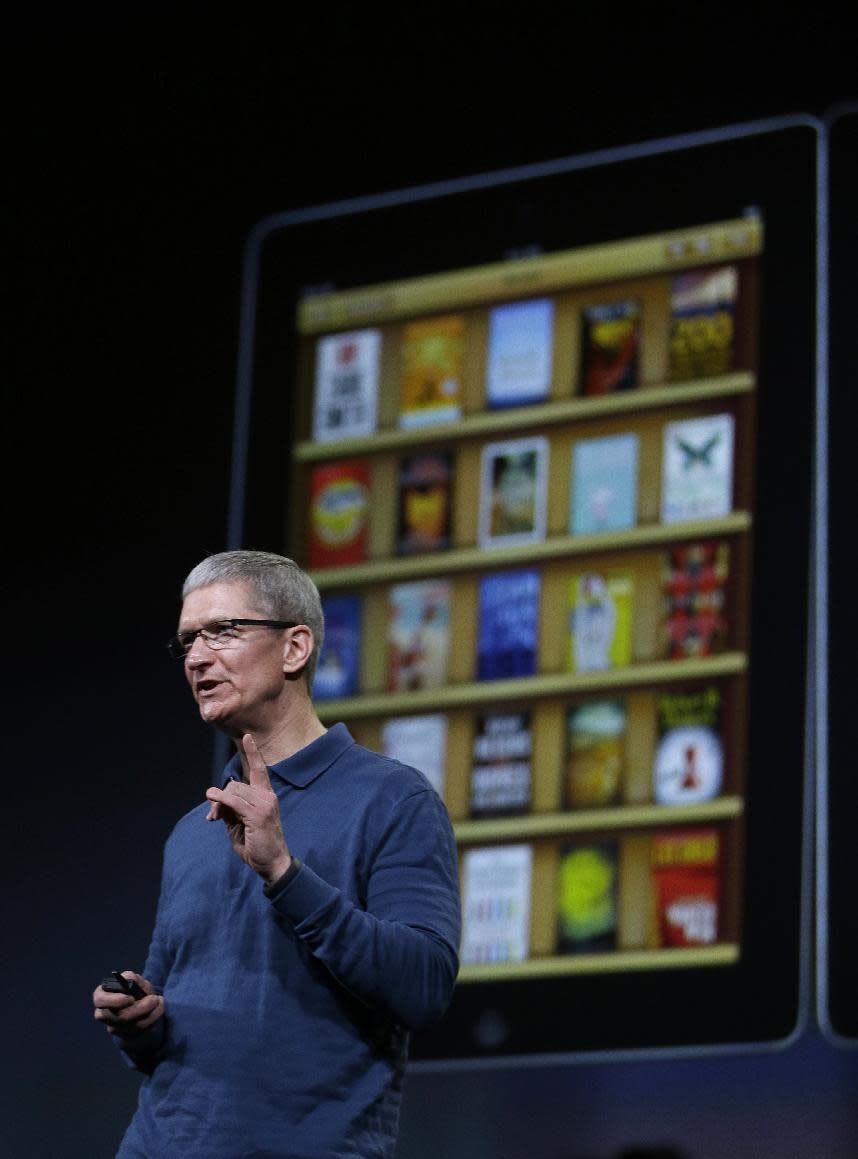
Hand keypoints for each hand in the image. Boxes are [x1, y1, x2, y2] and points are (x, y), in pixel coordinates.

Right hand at [92, 972, 163, 1039]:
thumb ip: (131, 978)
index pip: (100, 1000)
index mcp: (102, 997)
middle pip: (119, 1017)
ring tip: (158, 1000)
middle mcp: (105, 1014)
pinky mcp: (127, 1036)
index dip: (114, 1001)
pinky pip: (142, 1031)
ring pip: (133, 1026)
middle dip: (140, 1008)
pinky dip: (154, 1018)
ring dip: (151, 1013)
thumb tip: (129, 980)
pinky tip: (159, 1008)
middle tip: (154, 998)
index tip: (130, 998)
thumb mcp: (135, 980)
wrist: (143, 1005)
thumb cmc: (135, 989)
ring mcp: (115, 1027)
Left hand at [205, 733, 291, 884]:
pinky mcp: (258, 814)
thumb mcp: (239, 824)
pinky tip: (212, 800)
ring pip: (233, 791)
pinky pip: (234, 801)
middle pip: (236, 784)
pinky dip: (221, 799)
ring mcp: (264, 804)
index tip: (248, 737)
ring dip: (219, 803)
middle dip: (221, 797)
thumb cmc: (257, 845)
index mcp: (266, 796)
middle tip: (214, 817)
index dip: (253, 753)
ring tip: (216, 819)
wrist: (272, 864)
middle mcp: (267, 796)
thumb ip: (229, 809)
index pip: (259, 770)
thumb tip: (215, 801)